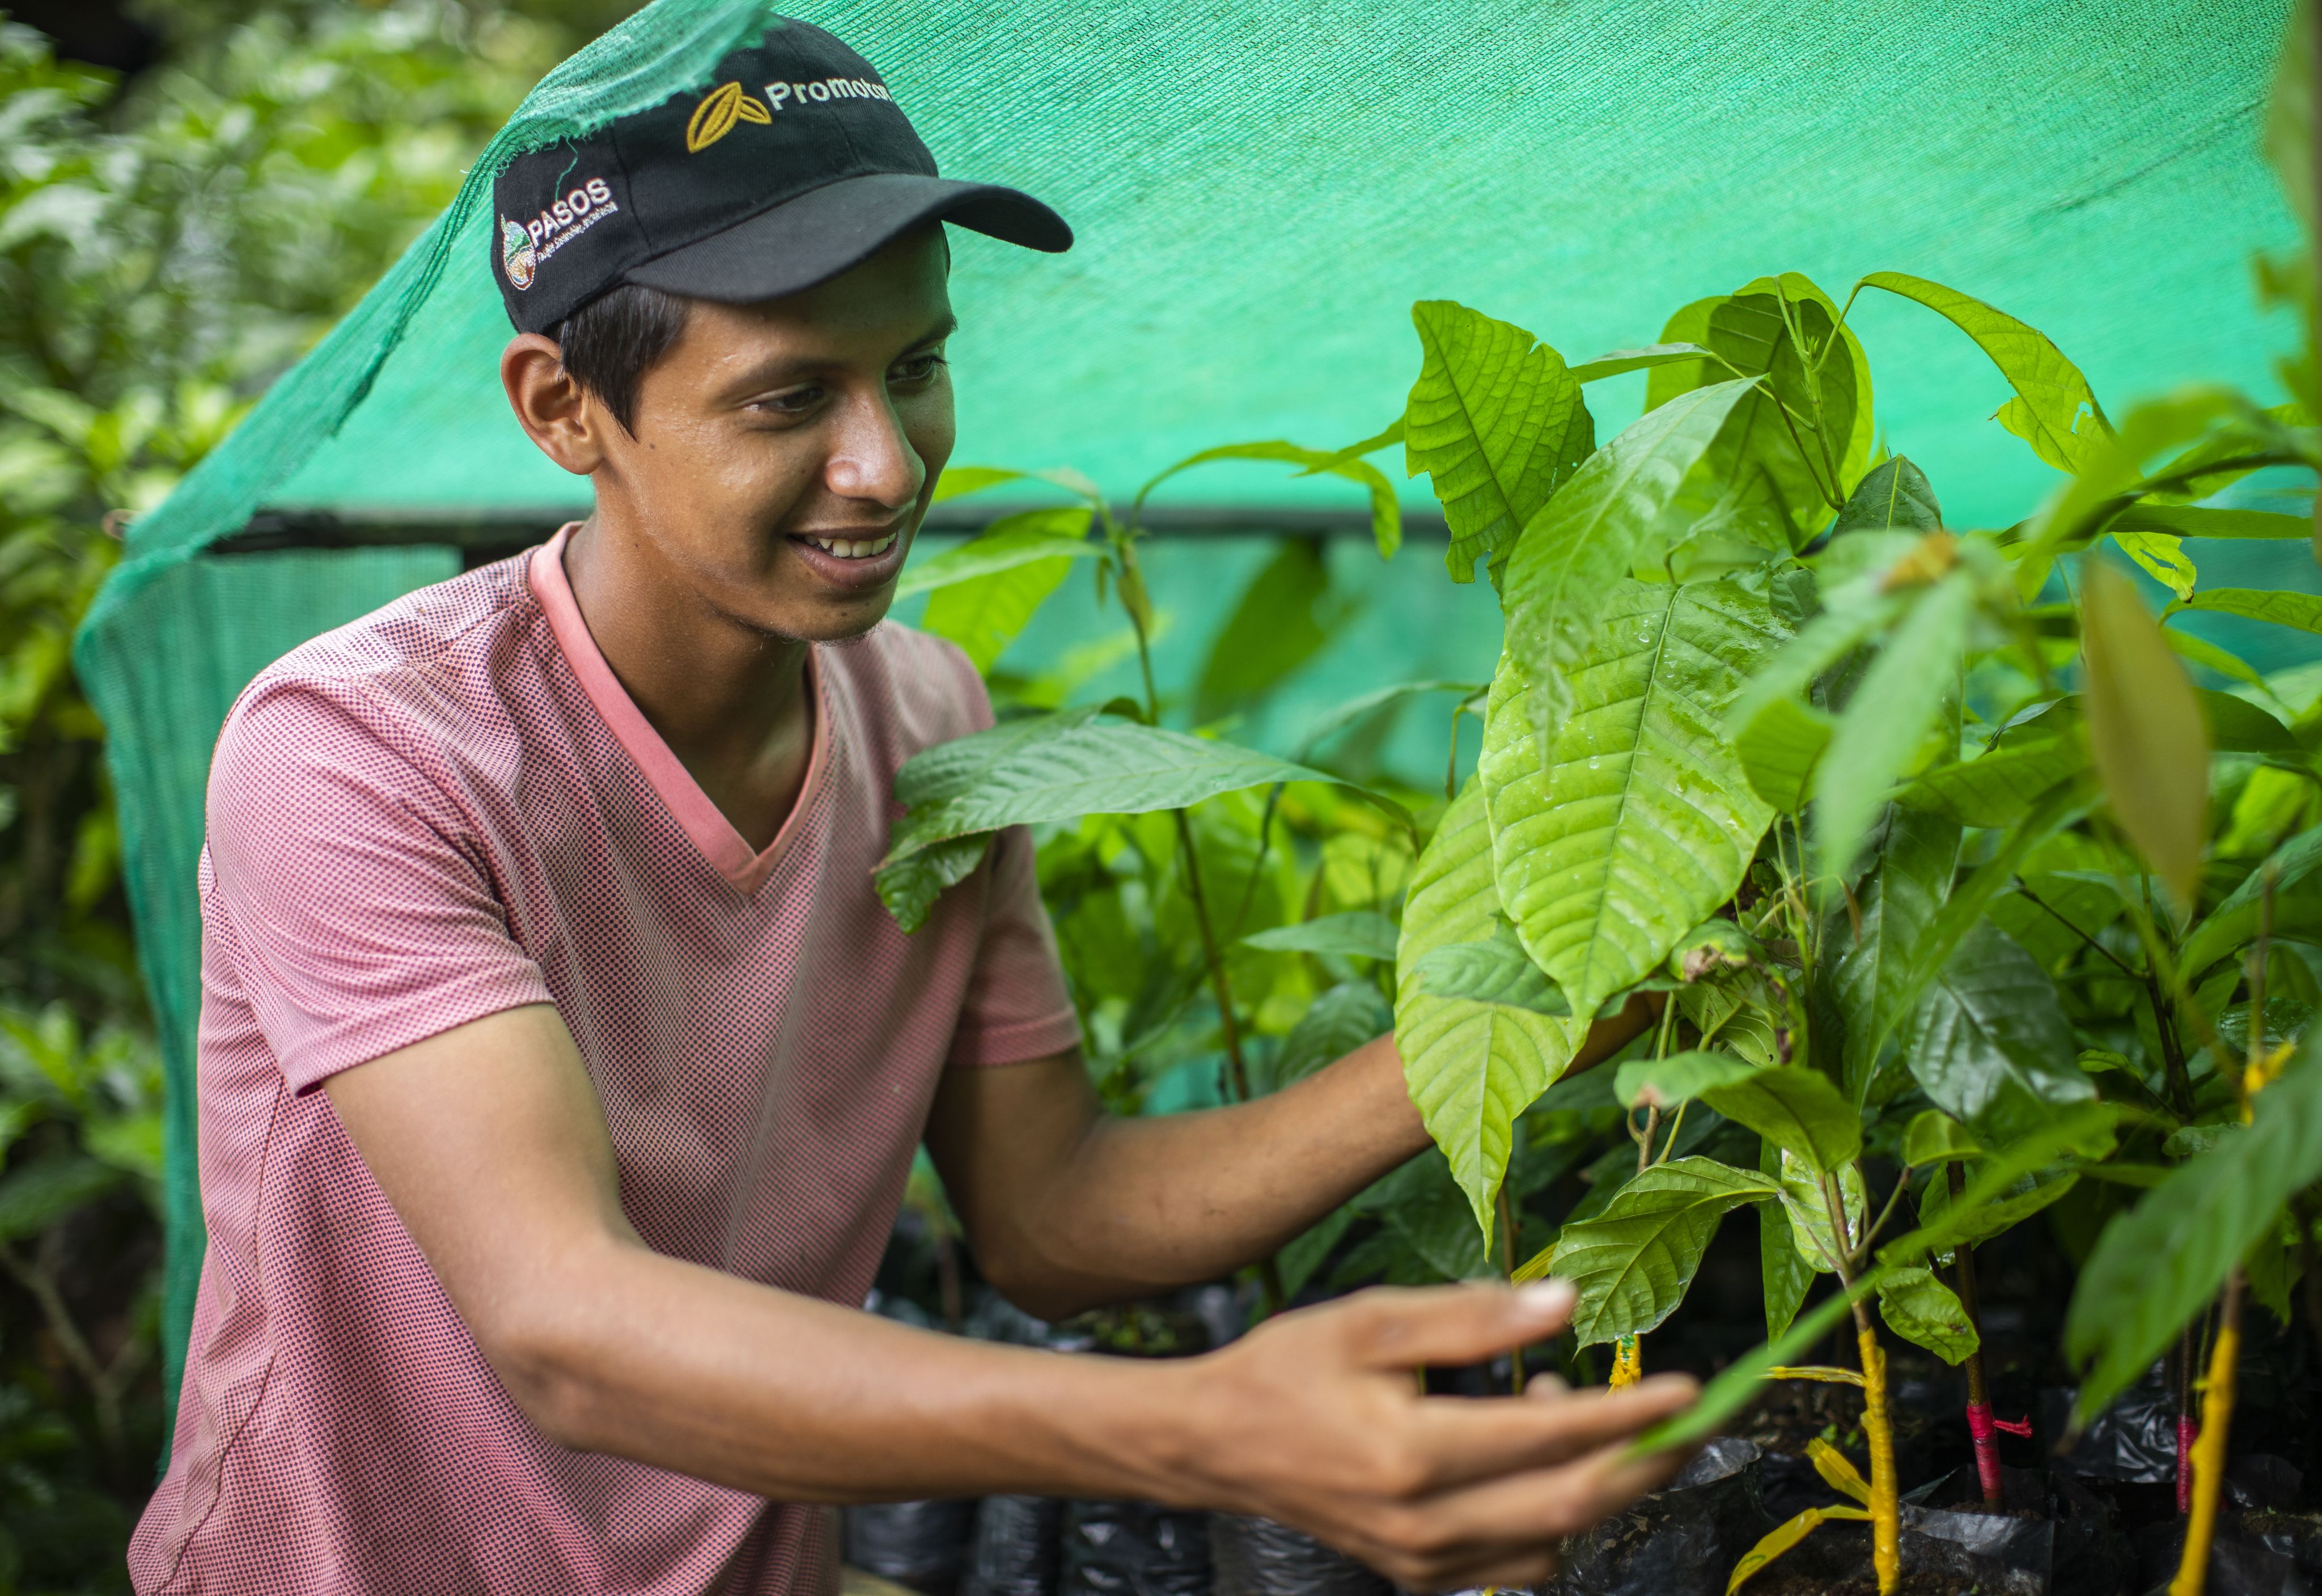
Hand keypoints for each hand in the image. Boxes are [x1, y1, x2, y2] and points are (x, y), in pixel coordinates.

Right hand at [1164, 1280, 1696, 1591]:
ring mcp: (1424, 1561)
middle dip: (1649, 1461)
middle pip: (1574, 1504)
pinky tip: (1534, 1465)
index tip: (1692, 1386)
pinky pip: (1517, 1562)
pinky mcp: (1420, 1576)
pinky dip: (1552, 1521)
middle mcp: (1426, 1523)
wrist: (1216, 1442)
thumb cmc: (1289, 1368)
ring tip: (1578, 1421)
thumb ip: (1471, 1317)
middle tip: (1695, 1420)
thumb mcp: (1371, 1319)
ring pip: (1553, 1540)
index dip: (1631, 1413)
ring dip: (1595, 1487)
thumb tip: (1563, 1305)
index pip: (1554, 1437)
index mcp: (1414, 1452)